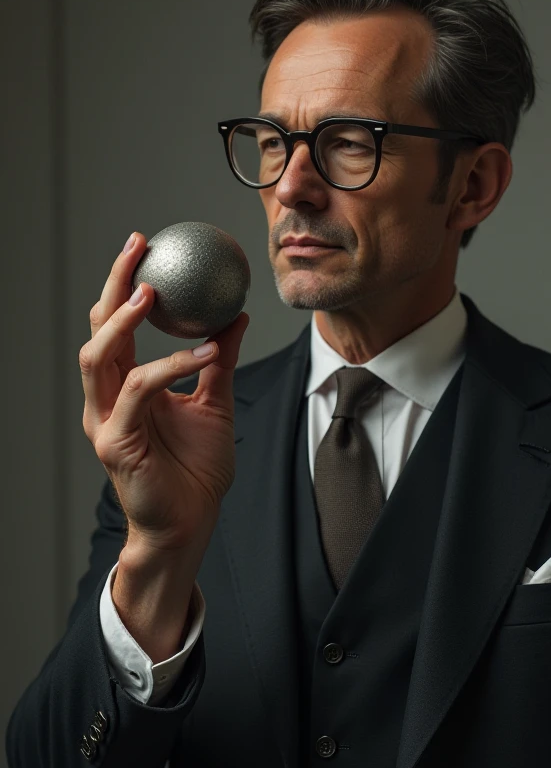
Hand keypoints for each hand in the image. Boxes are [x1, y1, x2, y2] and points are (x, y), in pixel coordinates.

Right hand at [80, 231, 249, 555]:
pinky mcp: (114, 442)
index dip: (123, 283)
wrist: (191, 522)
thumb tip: (236, 316)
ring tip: (149, 292)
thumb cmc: (197, 469)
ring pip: (99, 356)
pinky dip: (170, 367)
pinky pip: (138, 391)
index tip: (145, 246)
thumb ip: (221, 360)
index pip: (115, 324)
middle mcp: (107, 398)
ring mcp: (104, 420)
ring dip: (122, 320)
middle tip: (138, 249)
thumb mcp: (216, 402)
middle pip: (97, 329)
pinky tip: (205, 353)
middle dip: (112, 284)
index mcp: (125, 385)